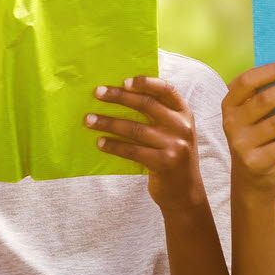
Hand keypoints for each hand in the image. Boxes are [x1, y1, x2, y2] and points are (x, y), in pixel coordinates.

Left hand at [87, 76, 206, 208]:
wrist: (185, 192)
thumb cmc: (173, 157)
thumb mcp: (175, 132)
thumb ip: (159, 116)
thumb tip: (122, 95)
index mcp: (185, 114)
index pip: (167, 90)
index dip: (146, 82)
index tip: (124, 81)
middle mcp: (182, 126)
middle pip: (146, 105)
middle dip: (119, 97)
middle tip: (97, 93)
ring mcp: (174, 145)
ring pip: (134, 128)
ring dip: (108, 122)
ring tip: (89, 120)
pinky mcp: (163, 163)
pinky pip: (132, 150)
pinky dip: (114, 146)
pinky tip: (100, 142)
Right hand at [221, 62, 274, 198]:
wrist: (251, 178)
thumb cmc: (260, 136)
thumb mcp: (254, 117)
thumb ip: (267, 98)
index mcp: (230, 105)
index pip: (245, 82)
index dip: (268, 72)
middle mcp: (231, 123)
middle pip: (264, 101)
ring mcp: (241, 144)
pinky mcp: (256, 163)